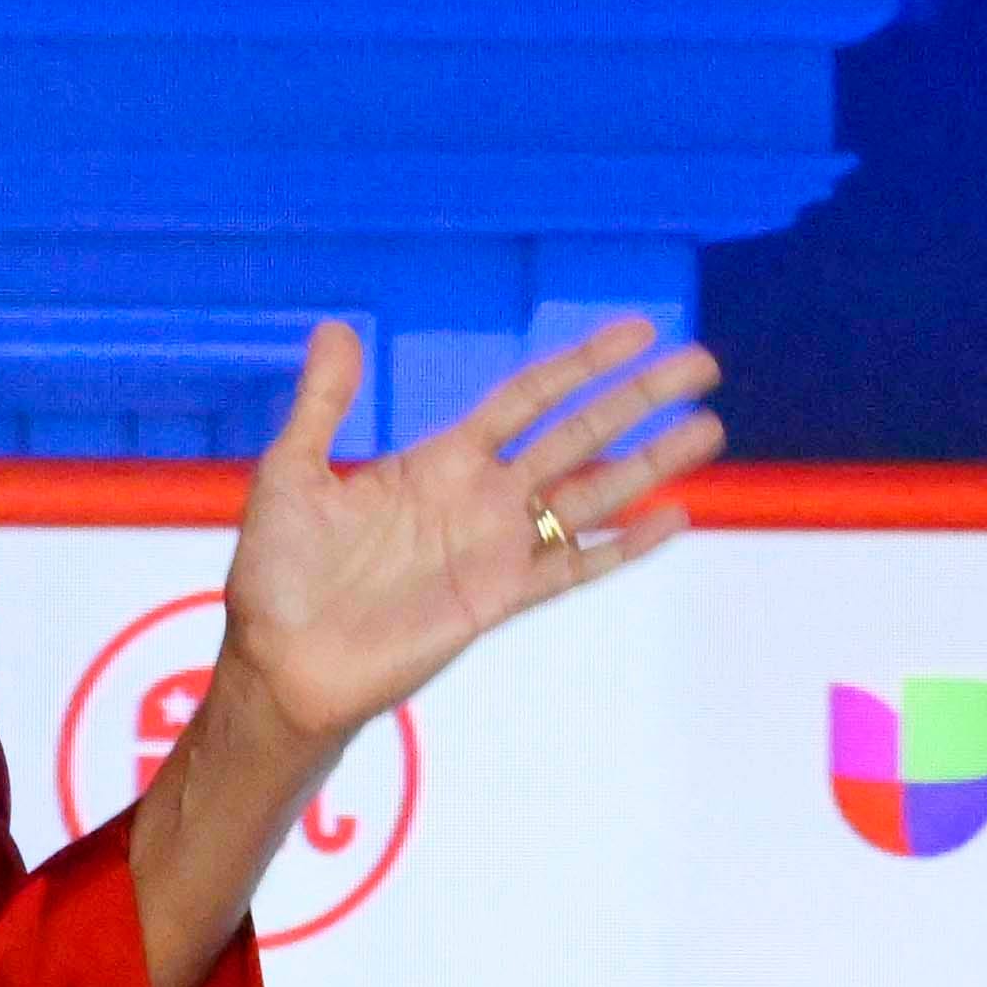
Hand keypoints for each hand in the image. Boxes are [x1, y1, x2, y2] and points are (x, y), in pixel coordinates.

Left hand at [218, 317, 724, 750]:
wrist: (279, 660)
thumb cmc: (277, 572)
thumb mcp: (291, 472)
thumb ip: (323, 404)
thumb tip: (338, 326)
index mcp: (437, 463)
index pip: (526, 400)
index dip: (581, 366)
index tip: (636, 331)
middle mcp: (479, 500)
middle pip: (578, 436)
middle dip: (638, 400)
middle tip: (701, 362)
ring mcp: (496, 550)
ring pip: (592, 495)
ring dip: (650, 462)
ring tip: (709, 428)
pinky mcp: (499, 601)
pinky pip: (574, 566)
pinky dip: (624, 544)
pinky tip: (675, 517)